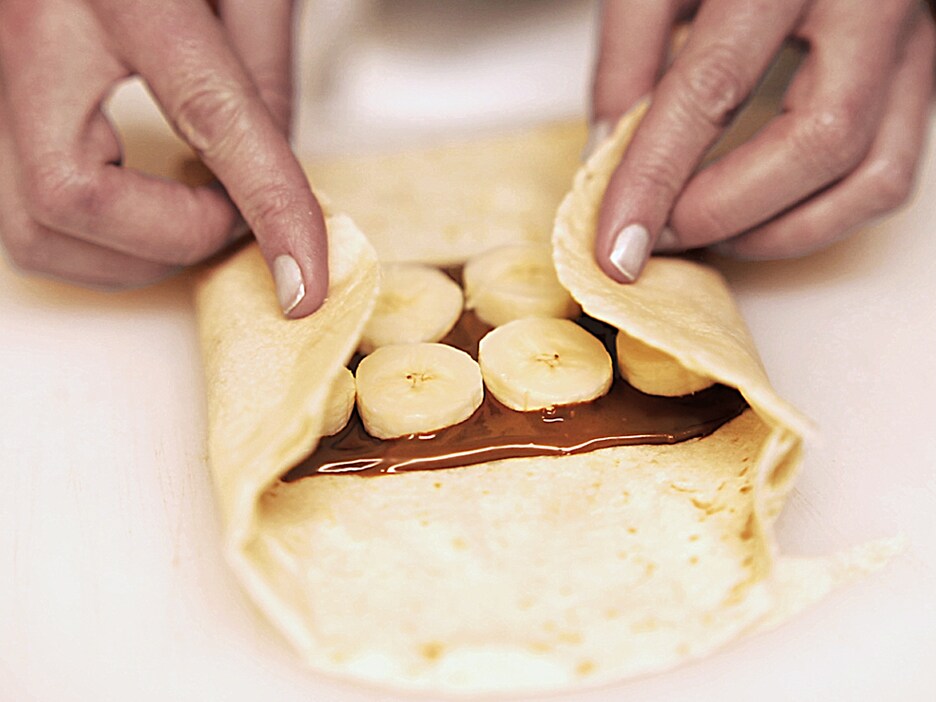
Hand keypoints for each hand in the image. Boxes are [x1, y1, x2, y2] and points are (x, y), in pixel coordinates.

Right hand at [0, 0, 325, 316]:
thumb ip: (265, 78)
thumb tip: (274, 182)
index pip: (209, 117)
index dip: (270, 211)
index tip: (306, 284)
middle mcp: (34, 31)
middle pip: (73, 197)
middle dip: (174, 240)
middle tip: (233, 218)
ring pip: (36, 229)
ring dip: (135, 256)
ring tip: (196, 214)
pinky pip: (28, 217)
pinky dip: (101, 243)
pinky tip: (149, 207)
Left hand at [591, 0, 934, 281]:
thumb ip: (627, 56)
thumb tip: (608, 159)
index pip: (714, 87)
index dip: (656, 180)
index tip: (616, 246)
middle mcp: (868, 1)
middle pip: (813, 143)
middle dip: (722, 213)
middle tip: (658, 235)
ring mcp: (910, 38)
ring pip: (868, 176)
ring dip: (777, 231)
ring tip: (706, 231)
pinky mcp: (920, 69)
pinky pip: (889, 171)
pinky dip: (819, 217)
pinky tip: (758, 213)